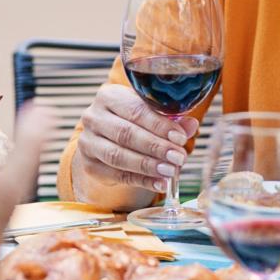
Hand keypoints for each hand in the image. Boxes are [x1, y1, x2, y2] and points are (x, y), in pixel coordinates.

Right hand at [75, 83, 197, 195]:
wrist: (108, 138)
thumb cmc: (134, 121)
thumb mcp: (151, 114)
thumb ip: (171, 119)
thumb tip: (191, 125)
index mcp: (109, 96)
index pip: (136, 110)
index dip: (159, 125)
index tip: (181, 138)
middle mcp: (93, 117)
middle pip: (126, 134)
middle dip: (155, 147)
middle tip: (178, 157)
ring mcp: (88, 142)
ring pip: (118, 156)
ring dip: (147, 165)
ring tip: (170, 171)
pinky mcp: (89, 165)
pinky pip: (116, 175)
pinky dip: (141, 181)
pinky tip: (159, 183)